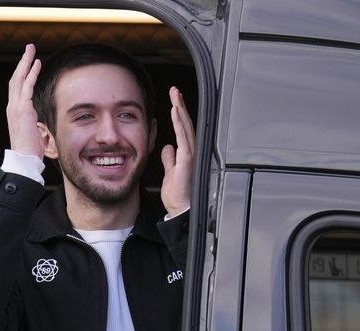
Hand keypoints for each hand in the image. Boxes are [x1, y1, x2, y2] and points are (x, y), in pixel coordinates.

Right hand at [6, 43, 43, 157]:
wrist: (24, 159)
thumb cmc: (30, 149)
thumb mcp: (32, 131)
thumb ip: (33, 121)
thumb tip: (38, 121)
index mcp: (14, 110)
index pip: (17, 87)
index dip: (22, 73)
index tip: (29, 62)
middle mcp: (13, 106)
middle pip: (16, 78)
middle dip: (23, 61)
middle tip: (29, 48)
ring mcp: (16, 107)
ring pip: (19, 78)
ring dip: (26, 62)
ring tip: (31, 49)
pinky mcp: (23, 109)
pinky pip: (27, 87)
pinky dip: (32, 74)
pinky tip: (37, 63)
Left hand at [160, 86, 194, 217]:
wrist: (181, 211)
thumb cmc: (179, 196)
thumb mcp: (170, 173)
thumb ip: (170, 160)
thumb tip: (168, 149)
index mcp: (187, 154)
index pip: (183, 129)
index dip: (179, 114)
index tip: (174, 101)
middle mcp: (191, 152)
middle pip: (186, 124)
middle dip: (180, 105)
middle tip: (175, 90)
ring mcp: (191, 155)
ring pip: (186, 127)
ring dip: (181, 109)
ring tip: (176, 94)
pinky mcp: (188, 160)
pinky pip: (184, 137)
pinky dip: (179, 123)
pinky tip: (176, 110)